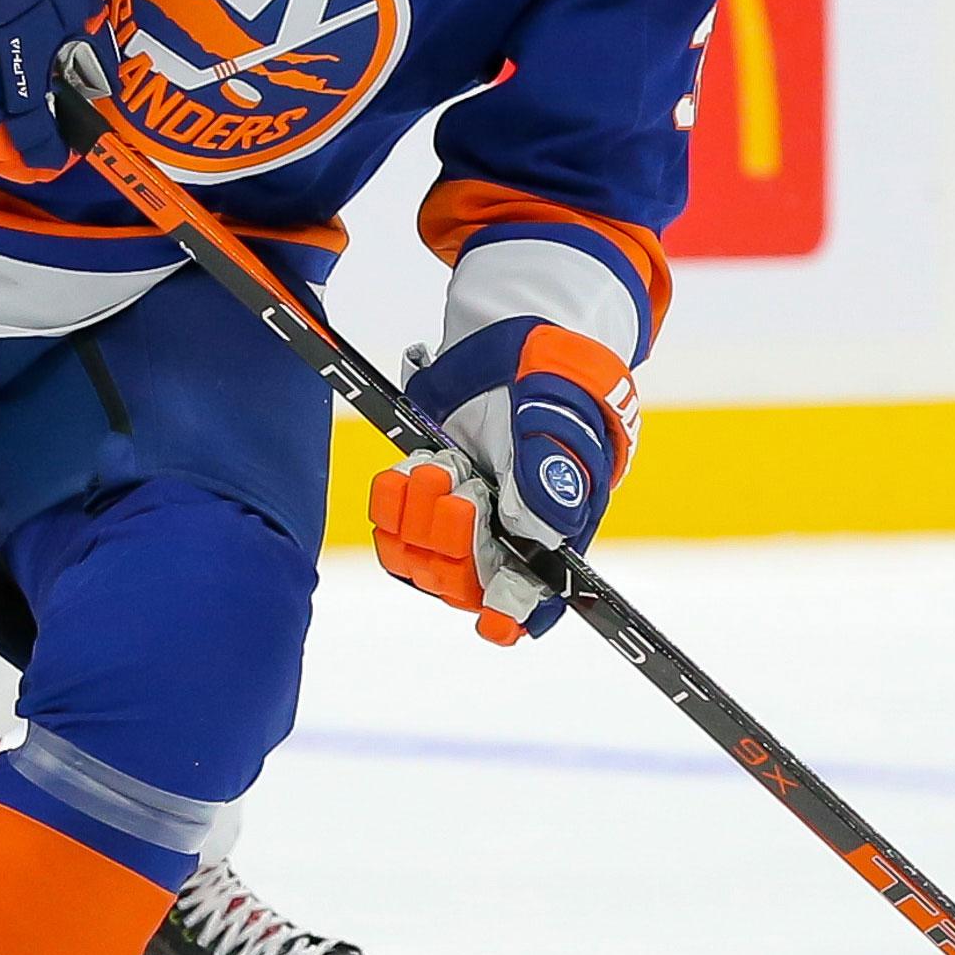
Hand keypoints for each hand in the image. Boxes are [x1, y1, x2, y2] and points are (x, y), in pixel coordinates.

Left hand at [369, 319, 637, 643]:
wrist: (509, 339)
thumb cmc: (555, 375)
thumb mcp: (563, 411)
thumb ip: (553, 470)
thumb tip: (547, 530)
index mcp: (559, 524)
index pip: (536, 591)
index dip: (512, 611)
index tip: (493, 616)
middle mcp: (509, 533)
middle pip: (469, 581)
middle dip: (457, 542)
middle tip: (463, 489)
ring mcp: (465, 517)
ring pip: (425, 561)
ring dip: (420, 519)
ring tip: (438, 467)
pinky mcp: (426, 496)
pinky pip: (394, 530)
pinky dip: (392, 505)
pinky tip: (406, 472)